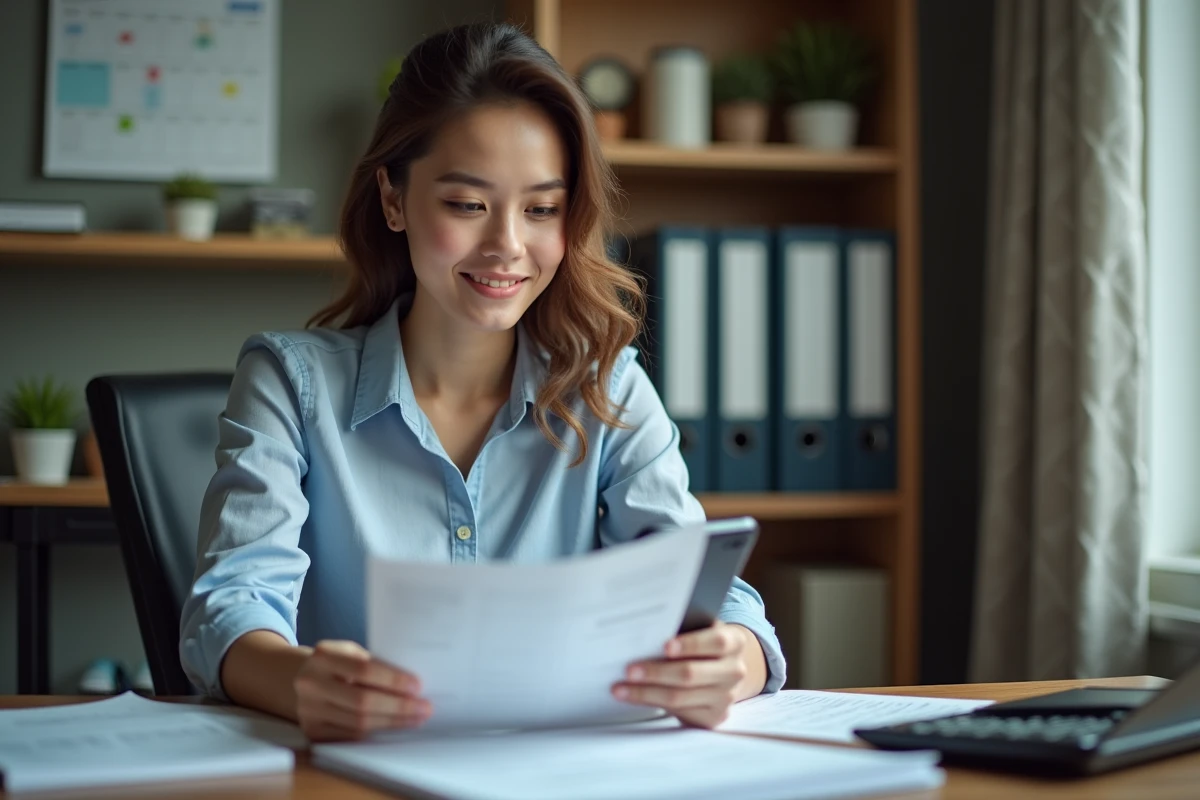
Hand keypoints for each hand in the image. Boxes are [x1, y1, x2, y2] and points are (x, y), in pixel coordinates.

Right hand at [292, 640, 430, 740]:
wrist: (304, 679)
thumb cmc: (339, 664)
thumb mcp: (352, 653)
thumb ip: (376, 665)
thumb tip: (413, 687)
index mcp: (323, 655)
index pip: (364, 669)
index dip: (393, 680)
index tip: (418, 686)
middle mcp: (311, 683)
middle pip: (362, 701)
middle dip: (398, 706)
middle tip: (424, 708)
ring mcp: (308, 710)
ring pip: (359, 722)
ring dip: (393, 722)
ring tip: (416, 718)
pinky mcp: (312, 731)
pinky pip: (351, 735)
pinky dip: (376, 731)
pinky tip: (394, 726)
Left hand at [612, 621, 764, 727]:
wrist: (725, 670)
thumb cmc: (704, 643)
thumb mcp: (702, 629)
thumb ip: (684, 628)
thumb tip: (647, 630)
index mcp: (735, 642)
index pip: (716, 642)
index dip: (690, 644)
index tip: (664, 646)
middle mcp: (734, 671)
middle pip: (692, 674)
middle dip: (657, 672)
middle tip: (630, 670)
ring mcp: (726, 697)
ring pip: (680, 697)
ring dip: (646, 693)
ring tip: (621, 688)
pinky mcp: (714, 717)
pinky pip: (679, 712)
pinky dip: (653, 704)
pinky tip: (634, 698)